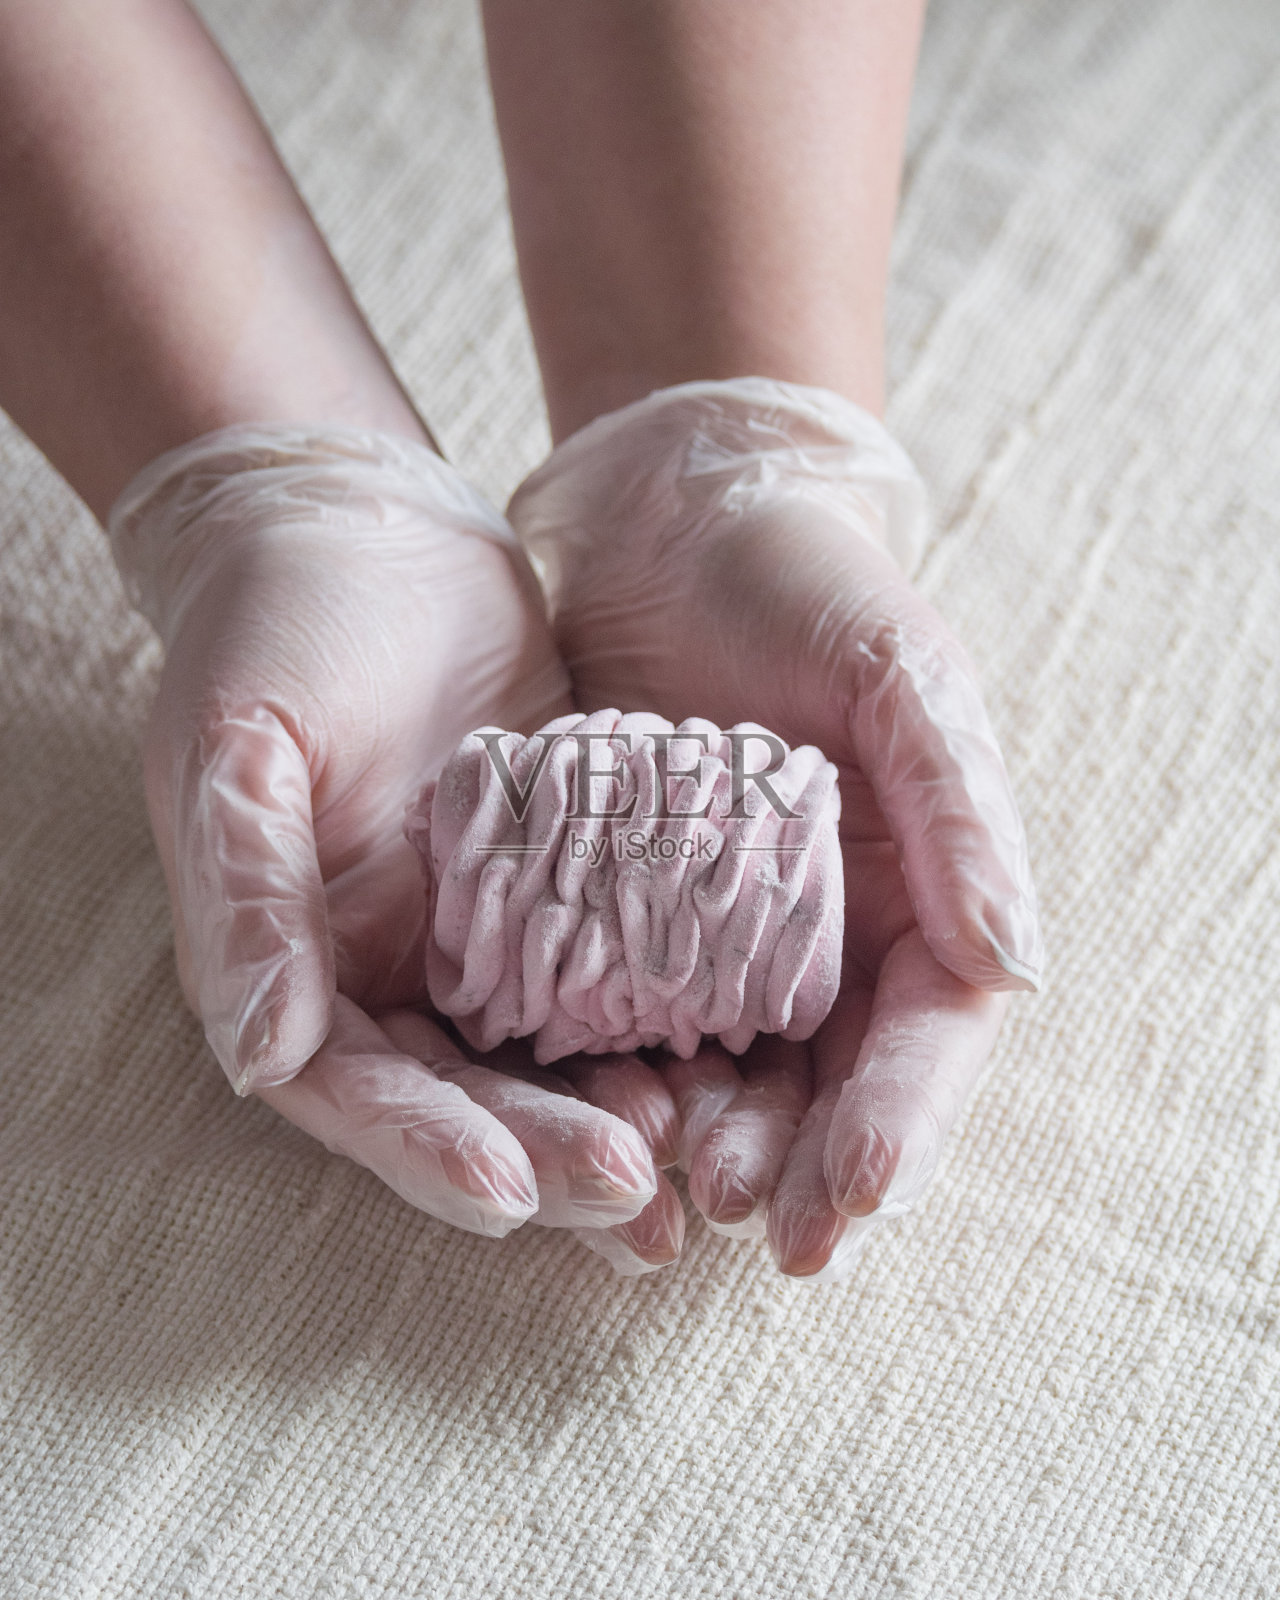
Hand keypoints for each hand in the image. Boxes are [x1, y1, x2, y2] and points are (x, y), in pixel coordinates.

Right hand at [109, 422, 681, 1268]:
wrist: (364, 529)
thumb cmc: (273, 626)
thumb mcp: (238, 743)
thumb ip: (246, 892)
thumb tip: (257, 1056)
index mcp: (296, 957)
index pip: (354, 1087)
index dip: (424, 1146)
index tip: (510, 1186)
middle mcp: (385, 967)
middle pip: (463, 1096)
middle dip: (545, 1151)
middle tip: (637, 1192)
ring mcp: (475, 931)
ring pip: (543, 1056)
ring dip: (610, 1115)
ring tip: (689, 1172)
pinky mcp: (555, 883)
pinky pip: (606, 972)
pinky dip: (654, 1024)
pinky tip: (718, 1063)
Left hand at [507, 378, 1042, 1278]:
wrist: (672, 516)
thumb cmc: (807, 582)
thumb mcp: (899, 676)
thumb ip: (957, 813)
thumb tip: (1017, 964)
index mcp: (910, 886)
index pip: (925, 1033)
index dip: (903, 1122)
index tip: (861, 1195)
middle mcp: (819, 927)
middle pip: (825, 1078)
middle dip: (799, 1157)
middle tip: (747, 1210)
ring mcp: (716, 927)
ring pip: (728, 1067)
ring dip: (709, 1136)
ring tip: (671, 1184)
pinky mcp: (619, 908)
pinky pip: (625, 1014)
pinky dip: (617, 1074)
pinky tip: (590, 1112)